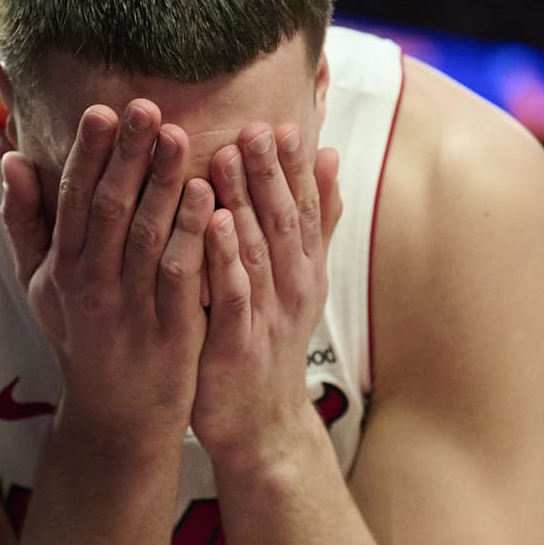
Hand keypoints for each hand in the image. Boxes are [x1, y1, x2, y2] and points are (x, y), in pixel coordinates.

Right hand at [0, 100, 215, 446]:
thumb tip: (10, 159)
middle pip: (110, 209)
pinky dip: (193, 234)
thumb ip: (24, 221)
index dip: (88, 153)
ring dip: (163, 183)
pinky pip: (183, 275)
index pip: (74, 199)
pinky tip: (209, 196)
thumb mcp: (39, 284)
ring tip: (180, 135)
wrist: (117, 417)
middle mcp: (93, 284)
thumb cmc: (81, 336)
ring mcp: (133, 308)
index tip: (103, 109)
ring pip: (148, 236)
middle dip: (128, 155)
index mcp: (64, 267)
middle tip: (146, 106)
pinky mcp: (173, 331)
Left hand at [191, 122, 342, 462]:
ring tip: (227, 155)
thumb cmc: (270, 341)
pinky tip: (211, 224)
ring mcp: (268, 315)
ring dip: (245, 200)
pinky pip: (232, 293)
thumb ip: (317, 220)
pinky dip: (225, 258)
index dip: (297, 164)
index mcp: (306, 268)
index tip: (285, 120)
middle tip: (256, 124)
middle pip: (286, 219)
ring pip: (259, 249)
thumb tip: (331, 153)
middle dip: (271, 170)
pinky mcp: (238, 343)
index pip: (306, 205)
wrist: (261, 425)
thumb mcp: (301, 278)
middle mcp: (293, 287)